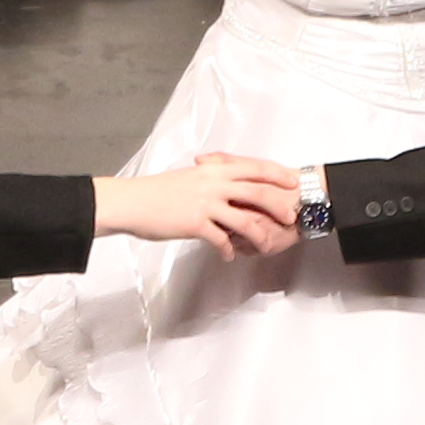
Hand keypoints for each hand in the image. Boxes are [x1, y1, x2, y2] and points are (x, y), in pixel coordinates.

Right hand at [95, 153, 302, 260]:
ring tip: (264, 246)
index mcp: (213, 169)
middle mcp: (213, 183)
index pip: (253, 167)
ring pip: (244, 219)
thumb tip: (225, 184)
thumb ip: (210, 178)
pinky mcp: (196, 223)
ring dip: (258, 235)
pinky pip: (221, 239)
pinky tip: (228, 256)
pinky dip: (228, 249)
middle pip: (257, 191)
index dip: (276, 174)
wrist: (132, 202)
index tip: (292, 181)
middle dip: (278, 204)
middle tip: (290, 217)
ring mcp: (205, 203)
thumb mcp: (189, 177)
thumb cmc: (157, 191)